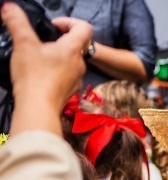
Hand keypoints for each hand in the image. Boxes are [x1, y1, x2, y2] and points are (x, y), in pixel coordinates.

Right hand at [5, 3, 91, 135]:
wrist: (39, 107)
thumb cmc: (34, 75)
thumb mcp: (23, 44)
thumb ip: (17, 23)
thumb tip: (9, 7)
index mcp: (73, 49)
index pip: (84, 28)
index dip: (70, 22)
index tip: (53, 26)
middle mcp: (80, 63)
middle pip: (77, 44)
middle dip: (61, 39)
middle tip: (42, 41)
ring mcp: (77, 78)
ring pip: (72, 60)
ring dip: (58, 55)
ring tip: (39, 57)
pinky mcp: (70, 90)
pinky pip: (67, 75)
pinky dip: (56, 70)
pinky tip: (41, 73)